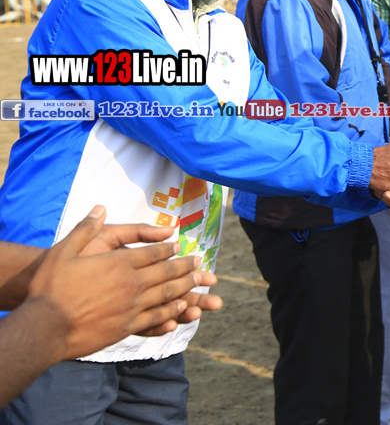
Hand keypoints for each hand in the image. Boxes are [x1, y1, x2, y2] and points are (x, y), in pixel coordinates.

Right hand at [26, 206, 219, 360]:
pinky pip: (155, 318)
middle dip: (185, 267)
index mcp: (119, 264)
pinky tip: (180, 311)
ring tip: (200, 284)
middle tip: (200, 264)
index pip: (153, 253)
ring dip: (185, 288)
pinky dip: (171, 312)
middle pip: (166, 273)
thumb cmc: (50, 288)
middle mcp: (131, 285)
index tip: (180, 245)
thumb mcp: (65, 251)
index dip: (169, 249)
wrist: (42, 327)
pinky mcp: (126, 328)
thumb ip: (86, 228)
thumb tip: (101, 207)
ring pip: (167, 295)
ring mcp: (131, 308)